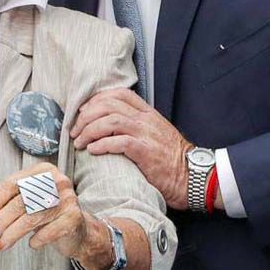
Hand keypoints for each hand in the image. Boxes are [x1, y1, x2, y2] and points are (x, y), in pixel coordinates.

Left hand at [0, 164, 110, 269]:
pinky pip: (47, 232)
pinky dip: (36, 240)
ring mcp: (67, 199)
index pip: (12, 184)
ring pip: (31, 218)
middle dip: (1, 221)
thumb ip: (11, 201)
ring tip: (2, 243)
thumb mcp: (31, 200)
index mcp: (42, 171)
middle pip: (20, 201)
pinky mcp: (73, 217)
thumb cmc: (51, 213)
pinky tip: (32, 243)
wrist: (80, 230)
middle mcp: (56, 182)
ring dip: (12, 234)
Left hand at [70, 88, 194, 209]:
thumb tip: (110, 127)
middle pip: (108, 105)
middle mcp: (146, 120)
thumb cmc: (172, 160)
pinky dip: (101, 144)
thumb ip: (137, 127)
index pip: (119, 94)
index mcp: (148, 113)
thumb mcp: (156, 135)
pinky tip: (92, 150)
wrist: (193, 176)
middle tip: (75, 131)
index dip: (96, 100)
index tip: (83, 112)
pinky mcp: (145, 151)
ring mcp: (146, 134)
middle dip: (86, 116)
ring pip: (109, 120)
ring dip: (89, 130)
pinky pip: (117, 141)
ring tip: (79, 142)